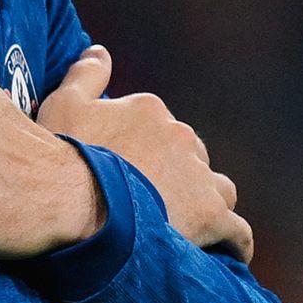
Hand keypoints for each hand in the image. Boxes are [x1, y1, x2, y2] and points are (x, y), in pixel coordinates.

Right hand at [38, 47, 253, 263]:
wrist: (75, 200)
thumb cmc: (66, 154)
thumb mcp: (64, 103)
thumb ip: (86, 74)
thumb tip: (99, 50)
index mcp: (150, 111)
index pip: (161, 127)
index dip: (147, 151)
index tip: (131, 172)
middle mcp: (180, 137)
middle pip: (191, 157)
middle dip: (179, 176)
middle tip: (153, 203)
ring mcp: (198, 177)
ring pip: (218, 188)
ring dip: (208, 203)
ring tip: (188, 227)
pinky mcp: (210, 215)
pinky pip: (237, 230)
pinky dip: (235, 241)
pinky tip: (229, 251)